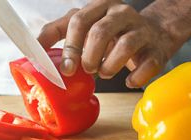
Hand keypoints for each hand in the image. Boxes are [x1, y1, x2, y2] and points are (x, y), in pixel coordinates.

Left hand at [37, 0, 179, 87]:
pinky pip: (147, 64)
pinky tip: (127, 81)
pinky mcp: (158, 49)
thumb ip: (59, 32)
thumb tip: (32, 49)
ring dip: (110, 66)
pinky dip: (135, 77)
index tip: (64, 69)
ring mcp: (142, 30)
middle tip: (86, 70)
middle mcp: (122, 13)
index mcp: (101, 5)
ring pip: (125, 45)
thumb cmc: (113, 33)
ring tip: (104, 73)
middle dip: (88, 57)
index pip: (79, 20)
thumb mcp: (86, 25)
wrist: (156, 34)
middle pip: (100, 32)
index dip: (69, 46)